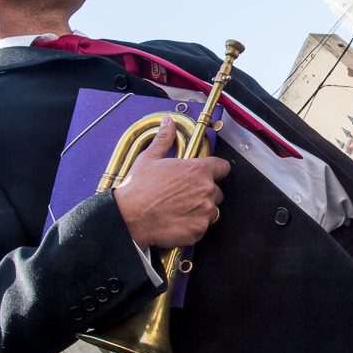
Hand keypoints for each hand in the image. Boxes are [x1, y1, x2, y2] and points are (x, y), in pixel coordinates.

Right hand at [113, 116, 231, 248]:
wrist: (128, 217)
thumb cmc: (138, 189)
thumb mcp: (149, 158)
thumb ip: (164, 139)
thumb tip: (168, 123)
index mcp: (198, 170)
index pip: (223, 167)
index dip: (216, 170)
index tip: (211, 174)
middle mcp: (206, 190)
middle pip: (217, 191)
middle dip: (204, 193)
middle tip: (184, 195)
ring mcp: (204, 211)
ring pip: (211, 211)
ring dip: (201, 210)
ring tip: (179, 209)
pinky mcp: (199, 230)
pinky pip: (202, 227)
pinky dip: (193, 226)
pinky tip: (177, 221)